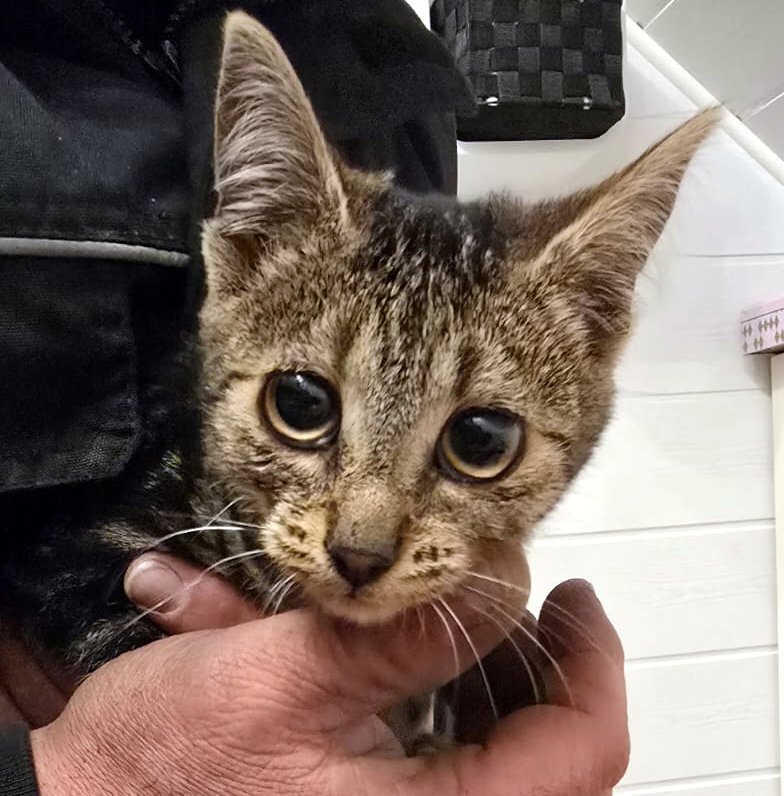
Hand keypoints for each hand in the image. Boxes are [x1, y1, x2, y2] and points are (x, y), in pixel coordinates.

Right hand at [28, 554, 627, 795]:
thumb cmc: (166, 762)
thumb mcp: (291, 675)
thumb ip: (408, 634)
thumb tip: (500, 581)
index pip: (579, 754)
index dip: (593, 665)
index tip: (575, 599)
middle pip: (544, 751)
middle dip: (529, 660)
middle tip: (502, 595)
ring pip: (491, 748)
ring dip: (475, 670)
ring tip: (440, 613)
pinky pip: (435, 750)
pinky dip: (426, 690)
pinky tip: (385, 646)